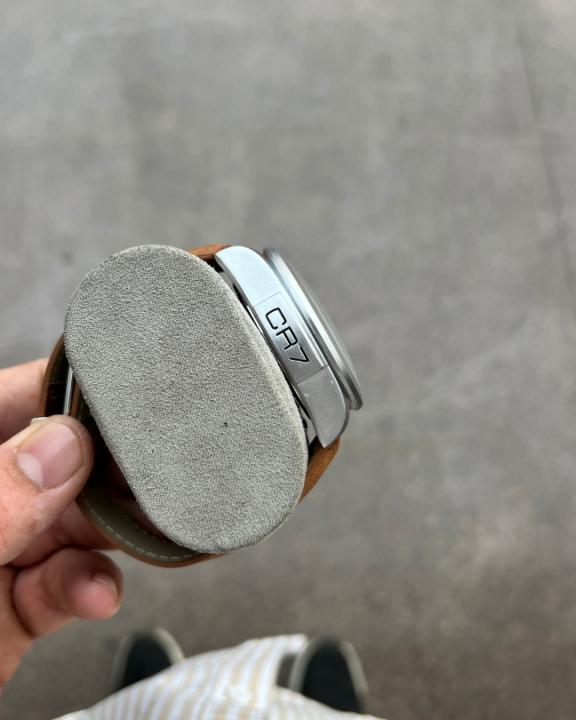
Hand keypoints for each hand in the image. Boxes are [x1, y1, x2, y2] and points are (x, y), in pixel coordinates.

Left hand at [0, 359, 121, 688]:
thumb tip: (64, 446)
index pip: (24, 398)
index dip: (81, 396)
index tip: (135, 406)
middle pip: (68, 464)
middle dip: (115, 476)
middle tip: (158, 482)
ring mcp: (4, 548)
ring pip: (80, 523)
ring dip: (117, 535)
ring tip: (146, 537)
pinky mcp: (21, 603)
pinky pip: (71, 581)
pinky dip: (92, 587)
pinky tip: (96, 592)